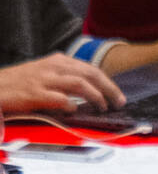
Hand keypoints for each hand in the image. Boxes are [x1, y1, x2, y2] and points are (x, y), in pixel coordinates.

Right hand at [0, 51, 125, 113]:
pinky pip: (59, 98)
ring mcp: (44, 80)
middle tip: (119, 103)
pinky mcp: (34, 94)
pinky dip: (71, 105)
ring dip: (95, 96)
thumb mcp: (46, 74)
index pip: (89, 69)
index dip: (107, 82)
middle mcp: (53, 67)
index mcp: (57, 61)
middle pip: (89, 74)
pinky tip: (75, 111)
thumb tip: (89, 92)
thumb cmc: (21, 83)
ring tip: (103, 107)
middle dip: (108, 88)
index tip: (118, 96)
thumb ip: (66, 79)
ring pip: (78, 83)